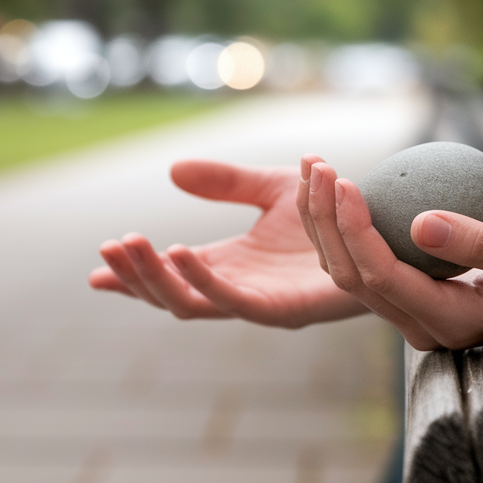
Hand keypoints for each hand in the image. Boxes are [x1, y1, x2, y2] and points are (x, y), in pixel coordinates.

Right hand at [89, 158, 366, 327]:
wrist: (384, 224)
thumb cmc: (337, 213)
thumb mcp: (271, 189)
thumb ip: (225, 182)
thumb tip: (172, 171)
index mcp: (233, 267)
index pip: (172, 276)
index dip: (135, 273)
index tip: (97, 265)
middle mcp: (242, 290)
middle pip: (173, 296)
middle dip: (137, 276)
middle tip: (108, 247)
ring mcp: (262, 305)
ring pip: (193, 305)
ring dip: (157, 278)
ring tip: (131, 246)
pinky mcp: (287, 311)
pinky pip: (235, 303)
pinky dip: (203, 280)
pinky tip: (179, 253)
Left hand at [299, 157, 482, 349]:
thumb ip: (480, 244)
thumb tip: (421, 223)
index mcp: (448, 322)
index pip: (383, 276)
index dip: (356, 229)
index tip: (344, 180)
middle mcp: (422, 327)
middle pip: (351, 277)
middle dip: (325, 221)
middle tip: (317, 165)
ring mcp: (414, 316)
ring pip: (349, 272)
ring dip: (325, 222)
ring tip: (314, 167)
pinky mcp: (413, 297)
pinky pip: (365, 263)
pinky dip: (345, 225)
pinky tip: (338, 185)